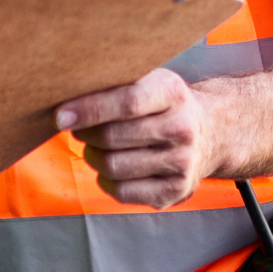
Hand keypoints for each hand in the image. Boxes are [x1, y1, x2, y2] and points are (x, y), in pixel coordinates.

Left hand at [56, 69, 219, 208]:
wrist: (211, 133)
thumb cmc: (165, 105)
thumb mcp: (150, 81)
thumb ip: (115, 85)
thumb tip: (66, 96)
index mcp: (173, 93)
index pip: (127, 102)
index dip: (89, 109)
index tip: (61, 116)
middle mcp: (182, 128)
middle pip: (113, 137)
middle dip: (85, 134)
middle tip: (77, 128)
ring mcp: (181, 163)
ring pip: (113, 166)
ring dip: (93, 156)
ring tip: (95, 147)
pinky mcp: (175, 191)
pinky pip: (122, 191)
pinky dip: (105, 180)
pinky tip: (111, 167)